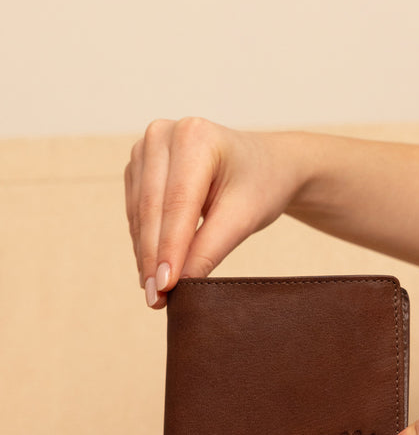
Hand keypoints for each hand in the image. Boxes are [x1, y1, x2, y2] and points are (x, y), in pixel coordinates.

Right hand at [124, 118, 308, 307]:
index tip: (165, 287)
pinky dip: (145, 242)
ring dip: (145, 254)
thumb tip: (177, 284)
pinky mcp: (140, 167)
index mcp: (196, 136)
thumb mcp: (244, 217)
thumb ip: (210, 249)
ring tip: (156, 293)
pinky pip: (136, 212)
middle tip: (157, 299)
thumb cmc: (260, 184)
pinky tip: (152, 269)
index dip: (169, 249)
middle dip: (153, 258)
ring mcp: (147, 148)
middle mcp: (164, 134)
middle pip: (152, 208)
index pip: (177, 204)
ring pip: (139, 213)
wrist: (266, 164)